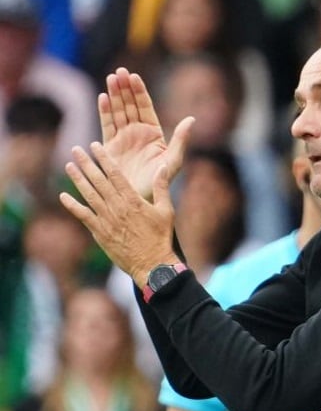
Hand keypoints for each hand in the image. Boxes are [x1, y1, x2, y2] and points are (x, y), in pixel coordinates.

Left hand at [59, 141, 179, 284]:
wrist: (153, 264)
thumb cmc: (161, 238)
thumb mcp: (167, 211)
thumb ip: (161, 188)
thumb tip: (163, 167)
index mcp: (133, 200)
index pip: (115, 174)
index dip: (104, 158)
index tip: (94, 146)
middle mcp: (117, 207)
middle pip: (98, 180)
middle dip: (86, 163)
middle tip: (76, 150)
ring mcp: (107, 219)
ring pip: (88, 194)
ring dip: (77, 179)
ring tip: (69, 166)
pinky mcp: (100, 233)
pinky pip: (83, 216)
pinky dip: (73, 205)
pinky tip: (63, 196)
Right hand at [100, 67, 193, 200]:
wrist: (140, 200)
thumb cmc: (160, 183)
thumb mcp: (173, 161)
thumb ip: (180, 140)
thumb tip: (191, 119)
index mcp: (154, 134)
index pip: (145, 107)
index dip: (139, 92)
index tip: (134, 76)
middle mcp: (138, 133)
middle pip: (130, 106)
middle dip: (125, 89)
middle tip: (120, 72)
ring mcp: (123, 139)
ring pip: (118, 112)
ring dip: (114, 95)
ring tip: (111, 78)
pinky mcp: (110, 147)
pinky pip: (107, 125)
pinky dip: (105, 112)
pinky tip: (103, 98)